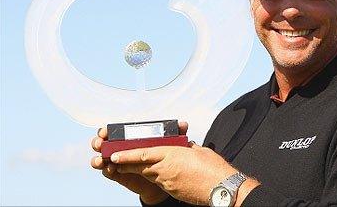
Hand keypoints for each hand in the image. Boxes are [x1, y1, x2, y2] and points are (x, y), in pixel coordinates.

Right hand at [90, 122, 188, 204]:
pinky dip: (106, 170)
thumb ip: (176, 133)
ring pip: (101, 157)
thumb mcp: (169, 142)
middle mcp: (119, 147)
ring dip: (98, 158)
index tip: (105, 131)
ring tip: (101, 160)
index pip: (114, 130)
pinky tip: (110, 169)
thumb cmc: (162, 154)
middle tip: (100, 143)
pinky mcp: (118, 174)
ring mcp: (117, 161)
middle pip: (102, 142)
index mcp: (128, 137)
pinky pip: (107, 171)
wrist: (162, 176)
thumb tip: (184, 125)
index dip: (107, 130)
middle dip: (98, 142)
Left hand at [110, 144, 238, 204]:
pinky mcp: (173, 190)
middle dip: (127, 164)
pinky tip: (155, 176)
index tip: (115, 155)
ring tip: (128, 168)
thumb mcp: (199, 151)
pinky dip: (155, 178)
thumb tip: (184, 145)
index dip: (127, 155)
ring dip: (138, 171)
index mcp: (172, 154)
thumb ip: (188, 147)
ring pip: (149, 174)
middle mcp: (166, 168)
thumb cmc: (213, 167)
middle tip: (115, 161)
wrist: (221, 188)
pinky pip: (160, 182)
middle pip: (142, 166)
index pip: (144, 153)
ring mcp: (168, 181)